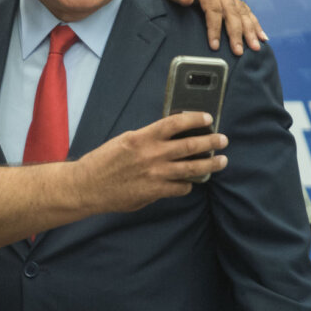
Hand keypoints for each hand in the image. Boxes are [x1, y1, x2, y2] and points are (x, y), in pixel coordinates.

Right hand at [75, 112, 226, 213]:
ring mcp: (155, 174)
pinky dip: (187, 184)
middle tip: (223, 140)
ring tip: (221, 161)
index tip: (208, 118)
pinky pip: (180, 188)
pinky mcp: (154, 191)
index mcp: (143, 137)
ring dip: (210, 164)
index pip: (175, 123)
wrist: (88, 186)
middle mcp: (152, 154)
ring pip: (192, 168)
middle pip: (190, 145)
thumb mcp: (125, 141)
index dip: (195, 119)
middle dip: (211, 142)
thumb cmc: (103, 162)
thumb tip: (170, 137)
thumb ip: (148, 139)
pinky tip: (189, 183)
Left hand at [138, 0, 266, 54]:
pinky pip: (244, 11)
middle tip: (239, 51)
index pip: (213, 8)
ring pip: (242, 12)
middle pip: (232, 12)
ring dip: (250, 30)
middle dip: (237, 33)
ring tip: (255, 47)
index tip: (215, 45)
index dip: (215, 28)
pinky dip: (254, 23)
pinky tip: (261, 36)